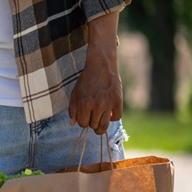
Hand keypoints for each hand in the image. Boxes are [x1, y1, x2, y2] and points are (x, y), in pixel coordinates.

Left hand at [68, 12, 122, 134]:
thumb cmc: (86, 80)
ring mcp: (109, 103)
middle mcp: (97, 105)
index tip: (83, 117)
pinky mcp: (118, 101)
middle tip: (91, 118)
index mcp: (85, 103)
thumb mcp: (75, 93)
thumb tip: (73, 124)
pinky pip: (117, 117)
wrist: (101, 66)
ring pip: (105, 125)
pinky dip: (112, 118)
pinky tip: (108, 113)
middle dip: (91, 124)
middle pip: (93, 125)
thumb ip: (73, 109)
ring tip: (99, 122)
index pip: (82, 124)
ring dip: (100, 126)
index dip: (82, 122)